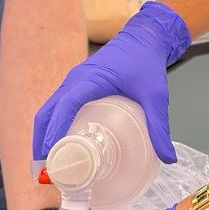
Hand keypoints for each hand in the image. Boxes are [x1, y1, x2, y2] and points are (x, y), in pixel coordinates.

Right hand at [32, 0, 190, 163]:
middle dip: (41, 140)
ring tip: (47, 164)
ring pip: (47, 110)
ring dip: (42, 135)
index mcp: (92, 78)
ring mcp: (72, 81)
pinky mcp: (74, 85)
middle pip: (47, 111)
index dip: (56, 129)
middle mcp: (75, 79)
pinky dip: (50, 126)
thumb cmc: (146, 62)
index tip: (52, 153)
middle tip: (44, 170)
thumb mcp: (155, 95)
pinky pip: (55, 107)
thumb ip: (159, 126)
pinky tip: (57, 145)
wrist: (143, 38)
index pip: (67, 105)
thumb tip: (167, 157)